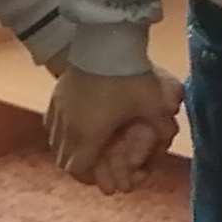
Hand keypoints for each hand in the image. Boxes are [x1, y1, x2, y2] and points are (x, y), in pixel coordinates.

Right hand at [45, 67, 179, 191]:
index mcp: (88, 135)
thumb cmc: (129, 78)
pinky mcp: (54, 95)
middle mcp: (66, 127)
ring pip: (55, 142)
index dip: (90, 178)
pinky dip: (61, 131)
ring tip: (86, 146)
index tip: (102, 178)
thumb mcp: (151, 105)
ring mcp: (57, 111)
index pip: (79, 169)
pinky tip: (75, 125)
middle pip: (64, 160)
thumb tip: (169, 138)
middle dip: (80, 166)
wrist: (105, 44)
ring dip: (69, 149)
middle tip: (96, 165)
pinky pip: (51, 123)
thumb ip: (161, 127)